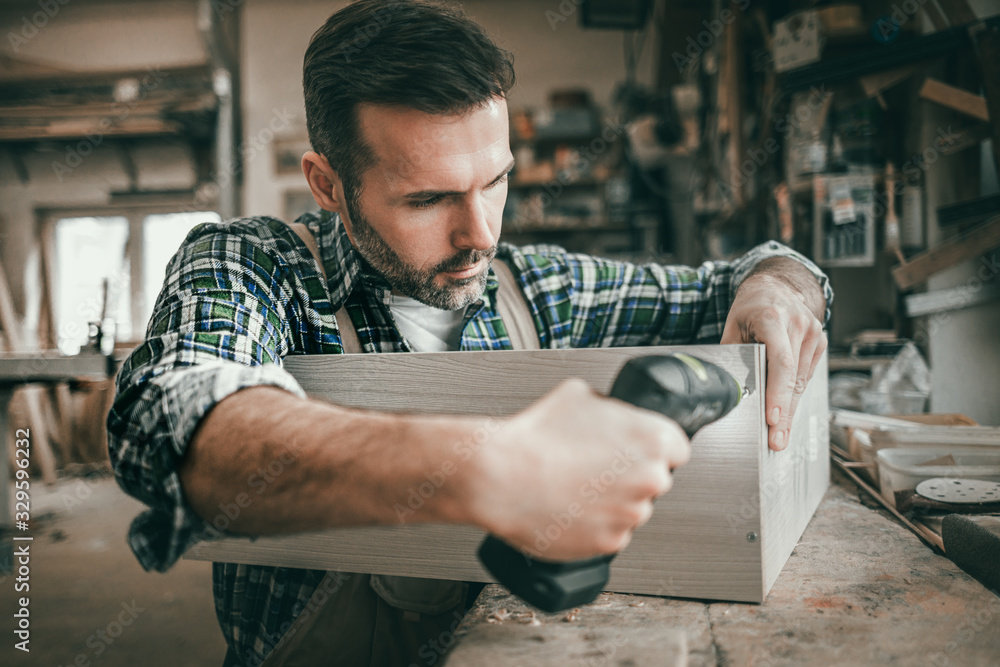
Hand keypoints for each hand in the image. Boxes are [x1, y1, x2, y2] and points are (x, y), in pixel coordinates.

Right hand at [475, 379, 690, 560]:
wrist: (500, 474)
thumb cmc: (535, 435)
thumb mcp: (580, 395)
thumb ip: (611, 407)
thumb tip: (612, 414)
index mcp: (653, 439)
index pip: (676, 448)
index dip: (650, 447)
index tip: (632, 450)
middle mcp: (650, 479)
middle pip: (653, 479)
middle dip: (629, 474)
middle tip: (595, 467)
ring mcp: (630, 515)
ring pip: (630, 508)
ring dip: (611, 501)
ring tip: (575, 486)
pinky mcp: (608, 543)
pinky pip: (610, 533)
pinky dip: (593, 524)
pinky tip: (569, 506)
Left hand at [721, 269, 826, 451]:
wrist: (777, 287)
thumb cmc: (751, 308)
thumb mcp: (734, 325)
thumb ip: (733, 354)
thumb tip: (726, 387)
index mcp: (773, 318)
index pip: (780, 361)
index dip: (777, 392)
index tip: (772, 418)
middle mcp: (798, 325)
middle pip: (792, 378)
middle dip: (784, 413)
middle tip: (776, 440)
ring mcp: (813, 333)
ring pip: (801, 382)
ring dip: (790, 410)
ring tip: (780, 435)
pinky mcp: (819, 342)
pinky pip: (805, 376)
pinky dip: (794, 396)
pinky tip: (786, 414)